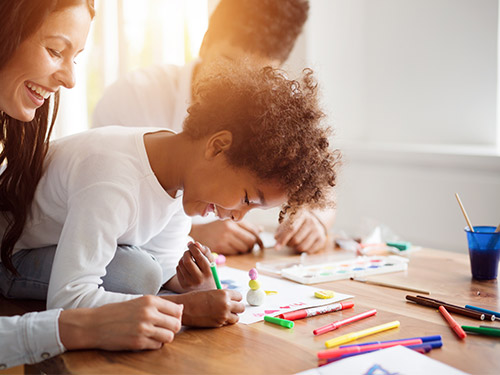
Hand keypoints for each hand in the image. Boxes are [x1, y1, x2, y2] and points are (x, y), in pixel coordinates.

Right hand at [59, 295, 182, 350]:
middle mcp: (149, 313)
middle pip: (176, 324)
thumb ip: (159, 305)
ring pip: (169, 336)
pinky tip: (145, 340)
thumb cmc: (117, 312)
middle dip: (172, 328)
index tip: (169, 319)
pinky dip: (154, 344)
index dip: (176, 316)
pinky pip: (157, 346)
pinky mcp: (138, 342)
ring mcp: (144, 328)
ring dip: (165, 337)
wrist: (94, 324)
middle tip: (163, 329)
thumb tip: (181, 309)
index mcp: (150, 300)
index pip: (177, 310)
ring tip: (154, 335)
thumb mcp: (138, 302)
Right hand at [164, 289, 243, 326]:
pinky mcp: (218, 324)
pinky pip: (227, 323)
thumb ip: (222, 295)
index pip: (239, 296)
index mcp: (224, 294)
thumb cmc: (196, 298)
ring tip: (224, 313)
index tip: (232, 299)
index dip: (235, 298)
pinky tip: (216, 317)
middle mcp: (226, 305)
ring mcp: (223, 316)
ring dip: (232, 316)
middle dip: (237, 307)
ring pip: (236, 318)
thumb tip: (232, 298)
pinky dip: (224, 321)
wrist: (185, 308)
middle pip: (241, 308)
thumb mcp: (211, 292)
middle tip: (231, 307)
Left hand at [176, 241, 214, 290]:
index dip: (193, 247)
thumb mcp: (211, 261)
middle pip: (187, 261)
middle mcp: (199, 279)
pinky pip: (178, 269)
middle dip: (186, 252)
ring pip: (181, 264)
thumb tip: (194, 243)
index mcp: (208, 272)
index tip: (191, 244)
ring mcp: (190, 283)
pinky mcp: (183, 285)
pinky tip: (187, 267)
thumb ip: (204, 250)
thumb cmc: (209, 271)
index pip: (198, 256)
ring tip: (189, 259)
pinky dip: (181, 264)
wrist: (206, 289)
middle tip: (189, 251)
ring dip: (183, 258)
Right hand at [190, 220, 262, 254]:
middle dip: (252, 246)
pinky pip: (235, 252)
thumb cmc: (215, 228)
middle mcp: (230, 227)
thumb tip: (261, 230)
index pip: (253, 230)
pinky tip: (231, 249)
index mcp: (234, 219)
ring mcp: (225, 237)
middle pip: (251, 240)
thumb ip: (245, 226)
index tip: (260, 244)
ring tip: (239, 248)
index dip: (259, 239)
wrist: (197, 232)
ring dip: (244, 250)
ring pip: (244, 248)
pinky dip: (236, 252)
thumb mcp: (229, 222)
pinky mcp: (220, 246)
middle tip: (250, 248)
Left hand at [274, 210, 327, 252]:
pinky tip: (303, 244)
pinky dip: (303, 251)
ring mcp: (317, 230)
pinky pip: (309, 251)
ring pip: (302, 247)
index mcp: (301, 214)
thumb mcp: (289, 221)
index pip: (291, 229)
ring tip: (295, 243)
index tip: (276, 247)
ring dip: (295, 248)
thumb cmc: (298, 222)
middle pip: (296, 239)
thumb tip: (276, 238)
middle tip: (287, 243)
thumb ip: (281, 229)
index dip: (282, 239)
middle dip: (288, 244)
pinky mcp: (322, 239)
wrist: (315, 221)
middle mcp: (311, 221)